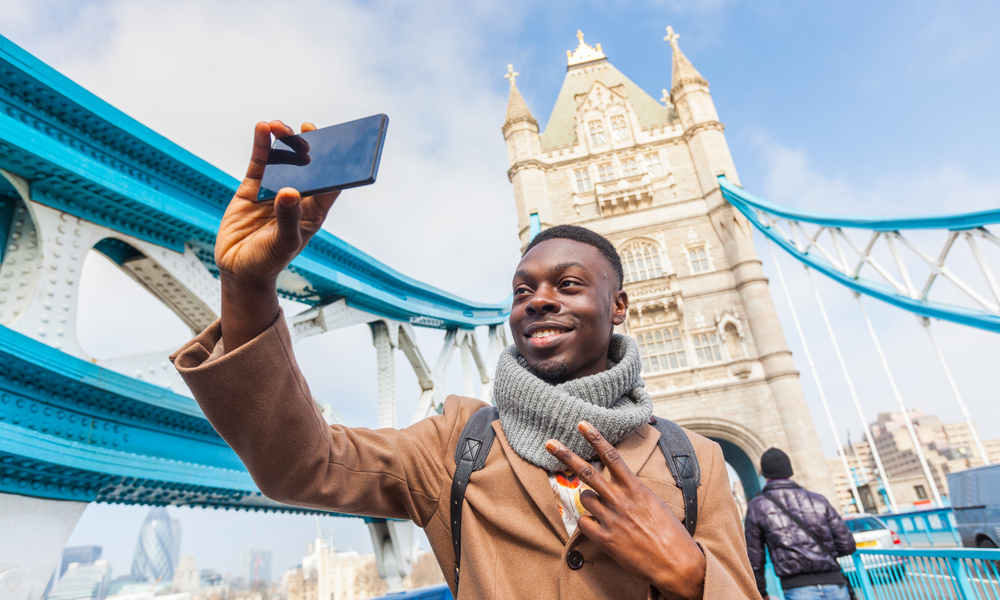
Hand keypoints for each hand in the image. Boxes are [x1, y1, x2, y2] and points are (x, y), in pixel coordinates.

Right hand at [215, 120, 338, 283]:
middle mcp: (297, 196)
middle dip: (308, 145)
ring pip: (283, 159)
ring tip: (279, 126)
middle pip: (307, 165)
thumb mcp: (282, 244)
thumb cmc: (268, 261)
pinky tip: (263, 128)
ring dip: (284, 140)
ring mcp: (275, 189)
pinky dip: (262, 145)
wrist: (239, 269)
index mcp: (313, 211)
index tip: (339, 143)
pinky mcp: (253, 188)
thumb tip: (289, 192)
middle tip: (308, 128)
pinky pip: (260, 162)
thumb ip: (287, 218)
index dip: (337, 163)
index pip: (331, 184)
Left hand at [545, 421, 705, 599]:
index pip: (612, 456)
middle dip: (566, 455)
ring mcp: (611, 519)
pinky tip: (600, 528)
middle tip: (549, 443)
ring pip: (584, 499)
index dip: (596, 439)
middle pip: (587, 472)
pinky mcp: (605, 539)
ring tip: (606, 512)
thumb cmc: (671, 533)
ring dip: (589, 501)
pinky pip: (583, 523)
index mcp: (635, 488)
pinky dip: (588, 523)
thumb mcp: (655, 503)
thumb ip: (634, 491)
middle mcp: (620, 500)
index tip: (582, 425)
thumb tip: (621, 485)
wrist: (675, 564)